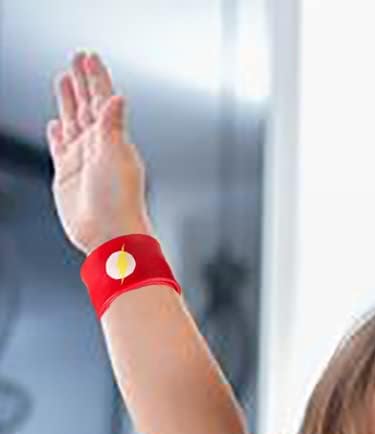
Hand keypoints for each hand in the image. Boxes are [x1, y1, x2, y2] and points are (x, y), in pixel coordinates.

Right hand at [47, 51, 152, 254]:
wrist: (108, 235)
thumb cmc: (119, 202)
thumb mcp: (116, 156)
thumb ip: (113, 126)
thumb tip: (117, 98)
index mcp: (112, 140)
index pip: (102, 100)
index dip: (95, 78)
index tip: (90, 57)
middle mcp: (98, 147)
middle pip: (86, 105)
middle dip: (82, 82)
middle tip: (78, 58)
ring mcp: (82, 160)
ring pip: (72, 121)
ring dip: (68, 100)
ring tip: (64, 80)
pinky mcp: (67, 175)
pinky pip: (60, 147)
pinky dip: (58, 134)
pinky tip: (56, 125)